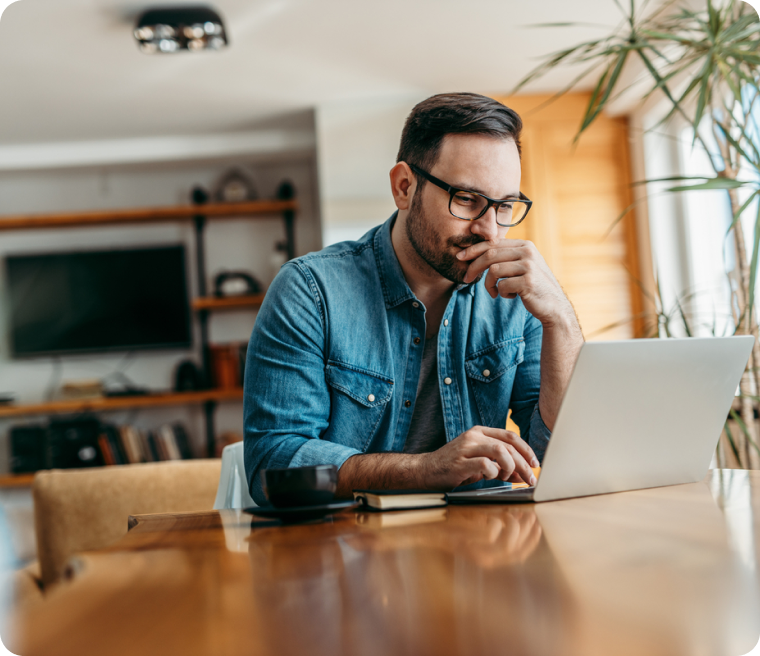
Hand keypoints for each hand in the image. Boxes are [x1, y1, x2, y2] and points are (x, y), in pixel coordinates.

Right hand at [419, 426, 538, 490]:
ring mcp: (466, 448)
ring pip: (500, 451)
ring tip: (508, 477)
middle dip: (523, 463)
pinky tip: (491, 477)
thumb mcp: (480, 465)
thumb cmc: (453, 467)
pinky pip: (486, 464)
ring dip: (510, 466)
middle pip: (508, 445)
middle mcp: (473, 437)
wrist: (425, 471)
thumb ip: (500, 468)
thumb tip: (522, 475)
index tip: (534, 464)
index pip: (510, 436)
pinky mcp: (460, 462)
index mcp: (479, 433)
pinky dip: (494, 473)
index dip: (526, 450)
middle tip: (530, 478)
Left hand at [456, 238, 573, 326]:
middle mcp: (527, 252)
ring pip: (494, 270)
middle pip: (490, 255)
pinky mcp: (528, 281)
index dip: (474, 250)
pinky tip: (511, 297)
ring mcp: (529, 266)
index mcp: (525, 245)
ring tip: (496, 292)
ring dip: (489, 285)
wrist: (554, 306)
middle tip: (466, 278)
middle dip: (474, 267)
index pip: (493, 243)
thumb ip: (506, 257)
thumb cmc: (533, 286)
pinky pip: (502, 286)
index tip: (460, 257)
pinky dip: (502, 293)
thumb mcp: (522, 266)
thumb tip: (476, 253)